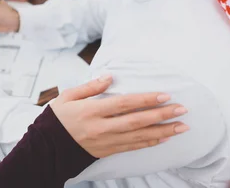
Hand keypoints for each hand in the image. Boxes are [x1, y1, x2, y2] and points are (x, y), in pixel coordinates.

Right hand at [50, 75, 189, 157]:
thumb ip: (90, 87)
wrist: (47, 147)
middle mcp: (101, 128)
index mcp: (91, 111)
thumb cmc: (58, 118)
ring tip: (182, 126)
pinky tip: (164, 138)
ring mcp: (106, 141)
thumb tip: (110, 77)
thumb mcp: (68, 97)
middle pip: (137, 121)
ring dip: (163, 131)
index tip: (164, 95)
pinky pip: (133, 147)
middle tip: (182, 109)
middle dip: (161, 115)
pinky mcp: (108, 151)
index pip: (124, 104)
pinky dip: (150, 142)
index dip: (145, 100)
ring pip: (139, 137)